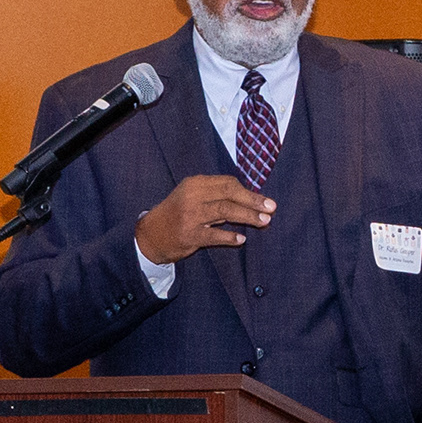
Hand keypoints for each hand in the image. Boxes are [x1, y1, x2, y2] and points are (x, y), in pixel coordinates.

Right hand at [135, 174, 275, 263]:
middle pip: (229, 194)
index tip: (265, 200)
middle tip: (271, 208)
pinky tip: (241, 239)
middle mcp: (192, 196)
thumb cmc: (177, 215)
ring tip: (264, 221)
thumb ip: (216, 195)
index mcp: (195, 183)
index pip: (228, 183)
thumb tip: (250, 199)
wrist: (150, 235)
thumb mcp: (192, 196)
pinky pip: (214, 235)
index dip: (248, 191)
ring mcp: (190, 215)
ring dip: (248, 216)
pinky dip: (229, 237)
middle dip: (253, 201)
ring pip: (225, 211)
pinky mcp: (189, 235)